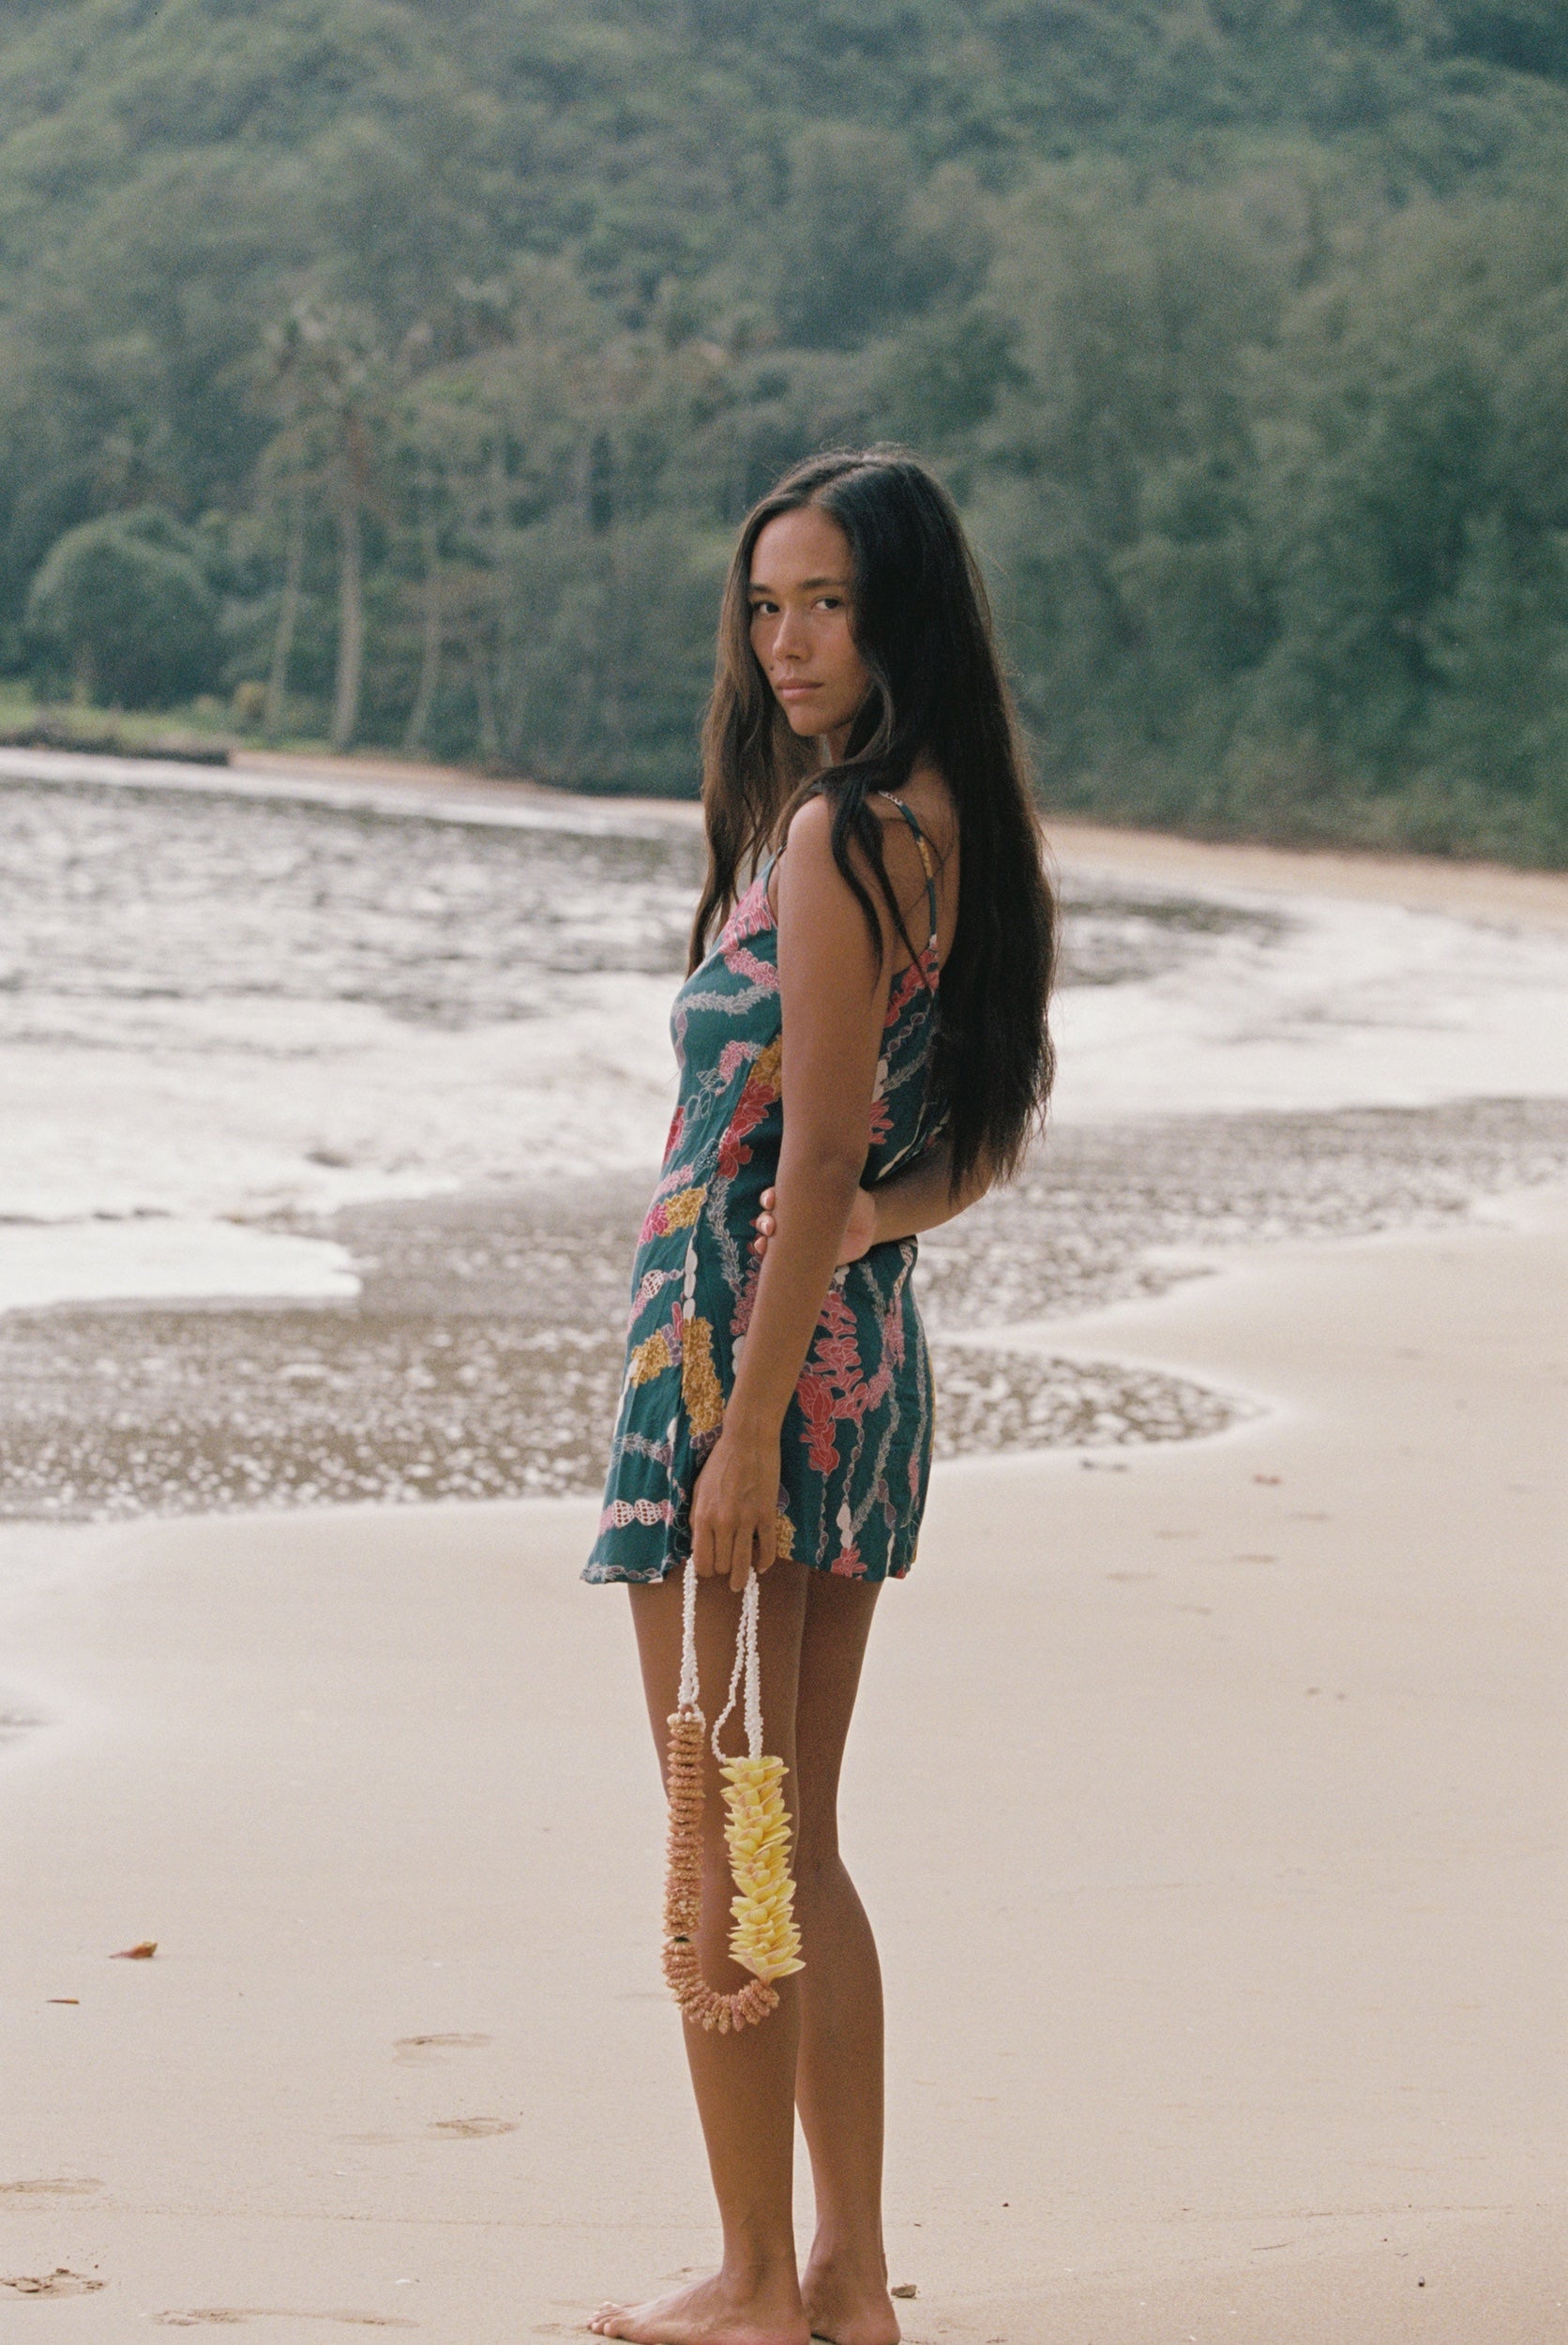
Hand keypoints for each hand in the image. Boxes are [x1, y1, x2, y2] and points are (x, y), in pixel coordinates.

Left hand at [690, 1425, 781, 1590]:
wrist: (747, 1441)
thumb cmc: (720, 1462)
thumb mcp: (699, 1489)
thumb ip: (698, 1518)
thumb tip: (699, 1544)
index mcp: (702, 1517)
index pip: (701, 1560)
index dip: (704, 1570)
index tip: (709, 1570)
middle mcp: (722, 1523)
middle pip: (721, 1565)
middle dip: (723, 1571)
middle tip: (726, 1569)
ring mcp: (746, 1520)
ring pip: (742, 1564)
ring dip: (741, 1578)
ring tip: (741, 1583)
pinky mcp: (766, 1515)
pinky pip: (767, 1549)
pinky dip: (765, 1562)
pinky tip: (762, 1566)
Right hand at [751, 1182, 876, 1267]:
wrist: (867, 1226)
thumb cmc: (854, 1202)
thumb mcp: (844, 1191)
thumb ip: (831, 1191)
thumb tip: (820, 1191)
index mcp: (797, 1197)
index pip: (775, 1196)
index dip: (769, 1198)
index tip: (771, 1201)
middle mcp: (791, 1216)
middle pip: (767, 1218)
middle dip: (764, 1222)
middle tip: (771, 1226)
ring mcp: (795, 1237)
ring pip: (769, 1239)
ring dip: (761, 1241)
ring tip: (763, 1245)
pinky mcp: (802, 1256)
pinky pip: (781, 1259)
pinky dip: (770, 1260)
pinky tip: (767, 1260)